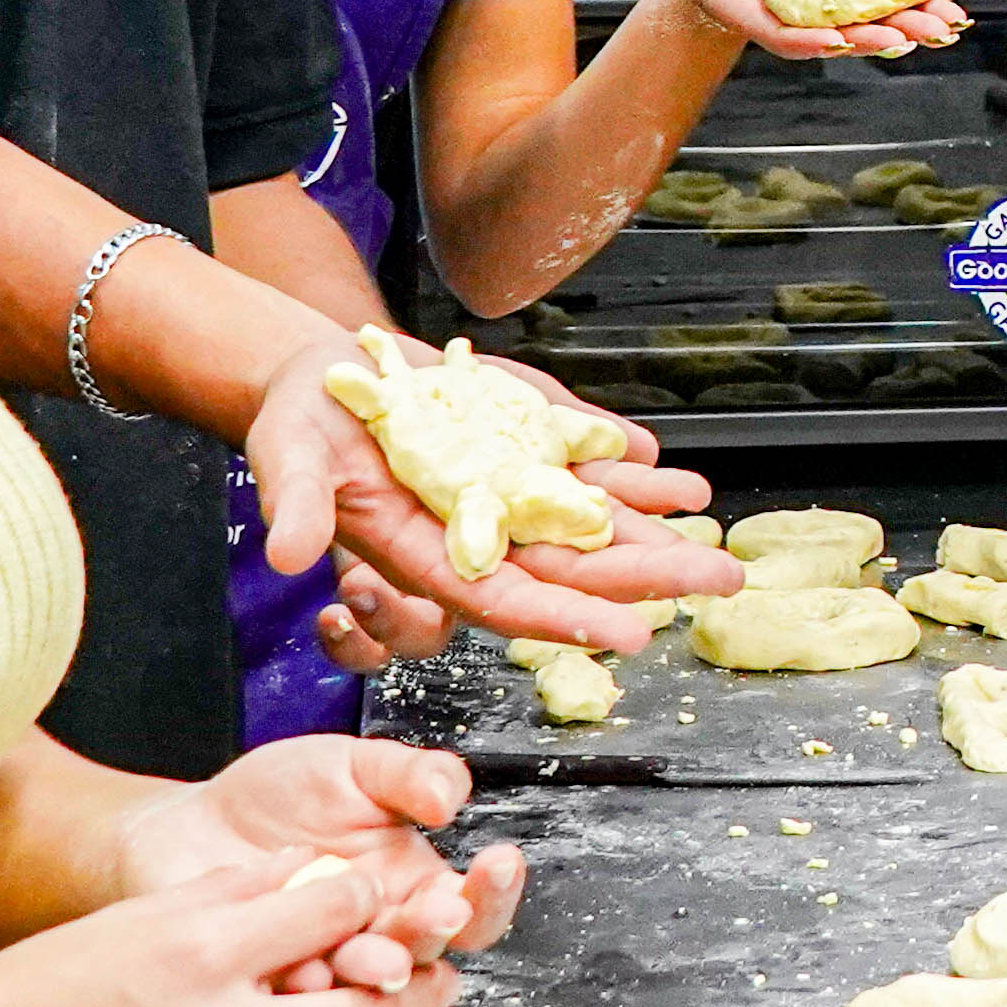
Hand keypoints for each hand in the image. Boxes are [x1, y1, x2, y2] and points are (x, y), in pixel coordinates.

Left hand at [122, 729, 529, 987]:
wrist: (184, 826)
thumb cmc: (274, 797)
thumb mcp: (350, 768)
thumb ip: (407, 775)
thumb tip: (453, 794)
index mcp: (412, 887)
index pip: (473, 907)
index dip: (494, 892)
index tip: (498, 862)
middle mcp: (379, 935)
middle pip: (429, 955)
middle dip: (433, 933)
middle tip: (434, 911)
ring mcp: (329, 966)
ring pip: (371, 990)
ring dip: (375, 968)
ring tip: (361, 947)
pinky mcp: (276, 988)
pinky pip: (301, 1000)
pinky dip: (303, 979)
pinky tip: (293, 961)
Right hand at [242, 332, 732, 654]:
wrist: (324, 374)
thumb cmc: (299, 427)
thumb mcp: (288, 460)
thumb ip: (299, 508)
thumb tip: (287, 555)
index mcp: (428, 555)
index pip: (509, 601)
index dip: (568, 619)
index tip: (632, 632)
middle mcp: (479, 533)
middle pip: (573, 567)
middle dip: (647, 576)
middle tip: (720, 579)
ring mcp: (507, 490)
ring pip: (590, 520)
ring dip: (653, 525)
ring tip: (714, 524)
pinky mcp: (519, 446)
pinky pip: (583, 465)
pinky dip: (628, 468)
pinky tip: (671, 473)